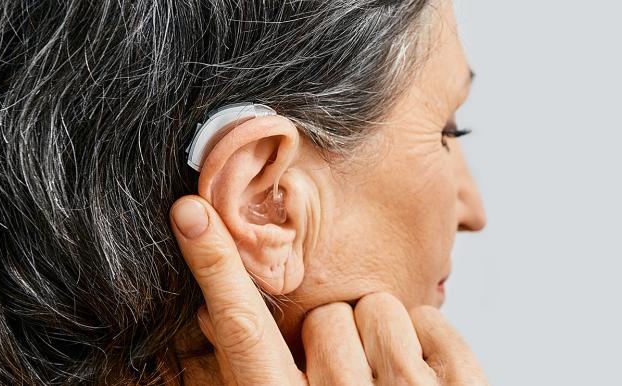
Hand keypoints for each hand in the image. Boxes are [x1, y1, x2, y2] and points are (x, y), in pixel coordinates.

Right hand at [170, 196, 488, 384]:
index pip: (243, 332)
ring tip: (384, 377)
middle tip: (346, 376)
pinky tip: (420, 374)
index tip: (192, 215)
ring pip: (377, 307)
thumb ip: (259, 373)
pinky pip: (430, 316)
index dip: (215, 270)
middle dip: (335, 336)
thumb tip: (215, 312)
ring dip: (378, 335)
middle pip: (326, 315)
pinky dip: (425, 336)